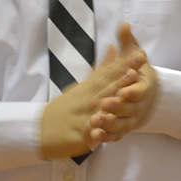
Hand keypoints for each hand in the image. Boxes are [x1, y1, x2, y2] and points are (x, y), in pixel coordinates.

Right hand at [39, 26, 146, 159]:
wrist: (39, 128)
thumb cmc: (64, 108)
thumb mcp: (84, 85)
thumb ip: (101, 69)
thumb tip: (113, 46)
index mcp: (90, 88)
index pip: (110, 73)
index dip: (125, 63)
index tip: (141, 53)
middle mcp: (88, 99)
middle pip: (108, 84)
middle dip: (125, 72)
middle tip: (140, 60)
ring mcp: (84, 116)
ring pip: (100, 105)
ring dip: (114, 96)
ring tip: (126, 88)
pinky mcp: (79, 134)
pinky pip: (89, 132)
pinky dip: (96, 131)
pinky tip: (104, 130)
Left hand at [90, 24, 158, 141]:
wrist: (146, 96)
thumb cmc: (136, 74)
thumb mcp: (134, 56)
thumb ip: (128, 42)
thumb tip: (124, 24)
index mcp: (143, 87)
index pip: (140, 90)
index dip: (132, 90)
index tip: (124, 89)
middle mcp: (138, 105)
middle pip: (129, 108)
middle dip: (117, 106)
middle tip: (105, 103)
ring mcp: (130, 119)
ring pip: (121, 124)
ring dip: (109, 123)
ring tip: (96, 120)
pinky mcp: (122, 129)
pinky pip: (115, 136)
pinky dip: (105, 137)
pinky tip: (94, 136)